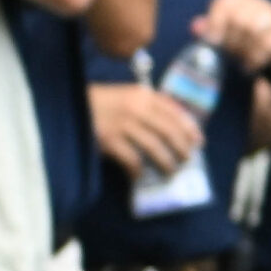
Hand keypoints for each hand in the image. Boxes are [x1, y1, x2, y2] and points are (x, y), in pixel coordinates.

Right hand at [88, 83, 202, 175]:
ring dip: (166, 161)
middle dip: (181, 147)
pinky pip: (131, 159)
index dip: (189, 127)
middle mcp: (136, 107)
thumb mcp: (128, 95)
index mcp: (143, 94)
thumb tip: (174, 125)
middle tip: (187, 159)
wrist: (72, 105)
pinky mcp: (109, 140)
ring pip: (154, 146)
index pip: (174, 111)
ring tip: (171, 171)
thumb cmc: (102, 102)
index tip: (199, 141)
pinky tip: (140, 176)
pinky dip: (138, 170)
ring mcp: (123, 124)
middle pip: (168, 130)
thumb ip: (149, 105)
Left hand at [194, 0, 270, 72]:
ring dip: (242, 48)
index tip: (211, 42)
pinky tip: (250, 67)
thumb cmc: (252, 38)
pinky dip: (256, 57)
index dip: (214, 22)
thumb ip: (213, 28)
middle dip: (229, 40)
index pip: (223, 2)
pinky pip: (268, 44)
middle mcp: (257, 3)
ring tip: (239, 61)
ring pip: (252, 28)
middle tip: (228, 55)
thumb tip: (195, 26)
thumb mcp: (231, 31)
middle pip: (236, 17)